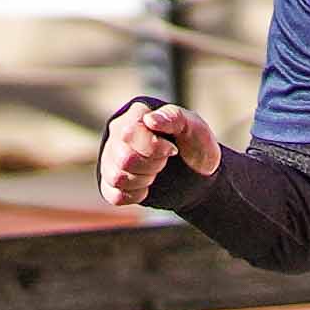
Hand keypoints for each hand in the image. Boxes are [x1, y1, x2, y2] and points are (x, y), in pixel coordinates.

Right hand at [97, 94, 220, 204]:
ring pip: (116, 178)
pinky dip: (135, 195)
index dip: (154, 148)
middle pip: (124, 159)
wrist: (198, 168)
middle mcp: (117, 133)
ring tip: (155, 172)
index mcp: (136, 114)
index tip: (173, 150)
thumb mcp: (194, 126)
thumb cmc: (194, 142)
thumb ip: (174, 117)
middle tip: (165, 161)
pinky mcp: (110, 181)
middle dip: (152, 166)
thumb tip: (150, 120)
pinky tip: (146, 186)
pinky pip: (114, 195)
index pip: (129, 134)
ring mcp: (111, 157)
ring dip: (143, 180)